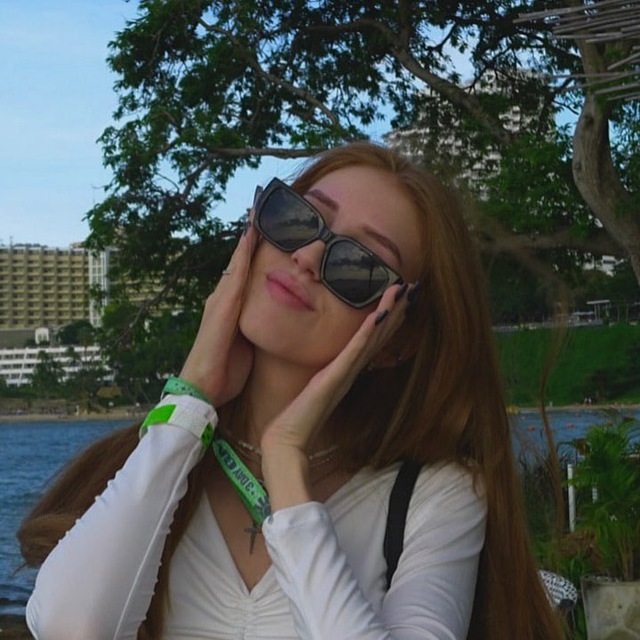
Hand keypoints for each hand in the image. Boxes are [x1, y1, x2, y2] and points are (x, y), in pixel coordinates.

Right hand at [179, 223, 258, 406]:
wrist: (205, 389)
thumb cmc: (227, 370)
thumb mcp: (248, 343)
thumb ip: (256, 326)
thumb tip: (273, 320)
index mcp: (232, 307)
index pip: (246, 271)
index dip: (256, 248)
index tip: (268, 224)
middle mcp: (223, 298)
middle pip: (240, 259)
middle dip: (251, 232)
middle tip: (262, 203)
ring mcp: (220, 300)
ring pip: (238, 261)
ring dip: (248, 235)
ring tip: (257, 208)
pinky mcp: (222, 307)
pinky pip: (236, 275)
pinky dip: (243, 254)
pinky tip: (251, 235)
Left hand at [260, 282, 412, 499]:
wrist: (288, 439)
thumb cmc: (299, 416)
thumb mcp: (315, 387)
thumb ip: (327, 374)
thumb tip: (330, 365)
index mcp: (347, 370)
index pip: (373, 339)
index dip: (389, 317)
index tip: (401, 296)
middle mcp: (352, 370)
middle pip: (380, 334)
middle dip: (396, 310)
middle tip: (413, 287)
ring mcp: (345, 373)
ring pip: (372, 338)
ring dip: (388, 313)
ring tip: (403, 291)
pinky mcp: (334, 377)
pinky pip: (354, 350)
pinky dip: (368, 331)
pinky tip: (378, 314)